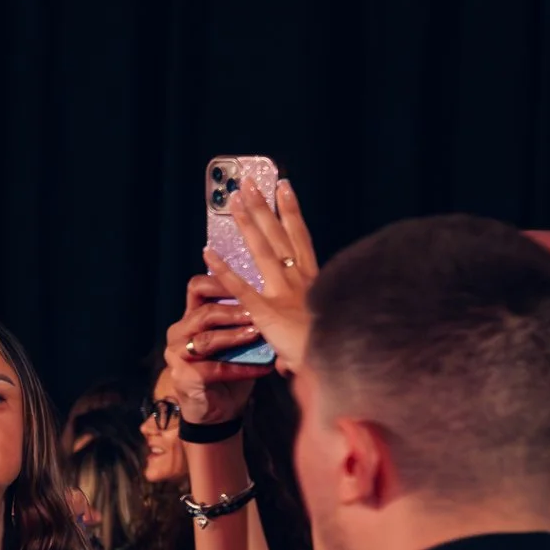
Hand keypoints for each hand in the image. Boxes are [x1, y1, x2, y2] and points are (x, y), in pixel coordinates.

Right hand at [165, 276, 268, 425]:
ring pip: (207, 339)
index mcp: (190, 318)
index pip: (197, 288)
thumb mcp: (236, 340)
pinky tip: (262, 368)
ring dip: (235, 336)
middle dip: (234, 311)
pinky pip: (214, 369)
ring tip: (257, 334)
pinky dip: (240, 369)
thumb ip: (243, 319)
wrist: (218, 411)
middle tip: (257, 312)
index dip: (220, 281)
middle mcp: (179, 333)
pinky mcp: (183, 376)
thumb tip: (272, 296)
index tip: (248, 281)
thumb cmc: (230, 370)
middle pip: (204, 312)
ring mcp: (176, 355)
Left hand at [203, 176, 319, 375]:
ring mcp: (284, 293)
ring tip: (233, 200)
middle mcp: (300, 280)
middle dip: (263, 207)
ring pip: (263, 251)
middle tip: (248, 183)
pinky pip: (241, 288)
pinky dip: (223, 270)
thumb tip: (292, 356)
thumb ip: (305, 334)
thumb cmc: (333, 349)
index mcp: (314, 281)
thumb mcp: (322, 332)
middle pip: (279, 236)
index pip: (300, 238)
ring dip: (247, 224)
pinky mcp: (267, 312)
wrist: (341, 366)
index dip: (291, 211)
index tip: (284, 187)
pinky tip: (207, 253)